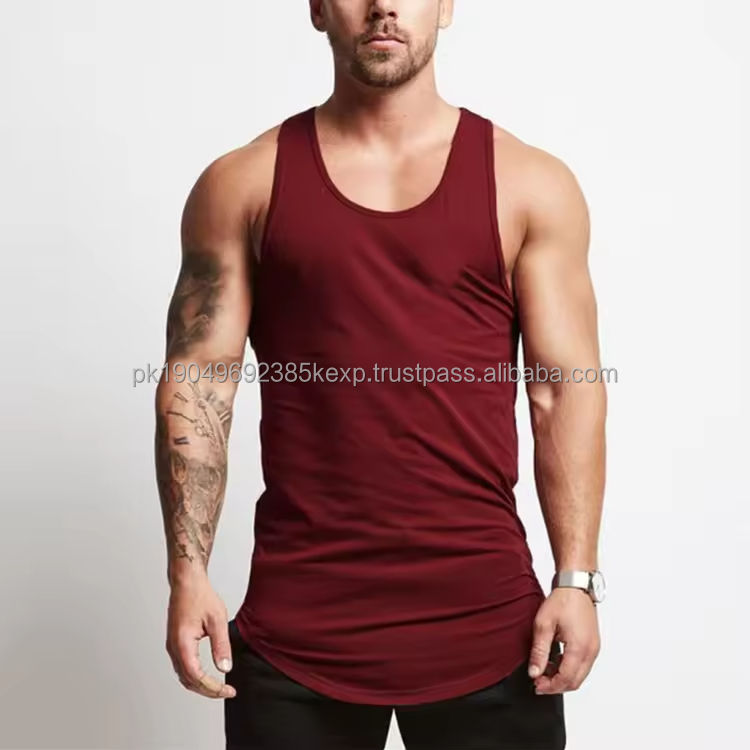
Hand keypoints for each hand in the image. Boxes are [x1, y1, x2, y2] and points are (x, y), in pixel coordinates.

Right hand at [165, 573, 236, 698]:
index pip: (196, 676)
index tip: (228, 690)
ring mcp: (172, 646)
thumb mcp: (217, 620)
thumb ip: (221, 645)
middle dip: (208, 690)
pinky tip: (207, 675)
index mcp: (183, 643)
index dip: (212, 688)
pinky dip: (194, 676)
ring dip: (200, 685)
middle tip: (226, 692)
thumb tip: (225, 668)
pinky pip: (182, 667)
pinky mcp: (175, 643)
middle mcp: (174, 647)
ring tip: (218, 687)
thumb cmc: (200, 596)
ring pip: (183, 676)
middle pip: (188, 680)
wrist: (187, 582)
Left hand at [528, 587, 599, 693]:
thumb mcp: (544, 625)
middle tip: (538, 681)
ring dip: (563, 677)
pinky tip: (555, 662)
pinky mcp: (593, 644)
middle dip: (556, 685)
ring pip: (580, 675)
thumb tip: (534, 672)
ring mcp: (594, 648)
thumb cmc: (562, 601)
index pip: (566, 679)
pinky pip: (583, 665)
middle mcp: (591, 651)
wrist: (575, 586)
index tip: (536, 685)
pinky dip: (569, 669)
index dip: (550, 686)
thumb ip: (539, 651)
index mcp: (579, 648)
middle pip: (575, 681)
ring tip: (544, 671)